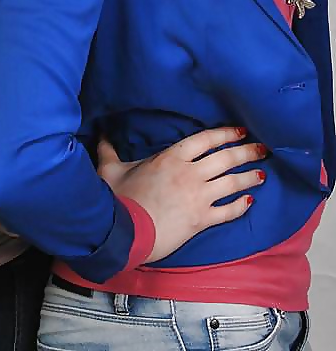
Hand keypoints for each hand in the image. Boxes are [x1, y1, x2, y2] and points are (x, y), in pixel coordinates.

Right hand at [98, 126, 266, 262]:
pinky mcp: (201, 220)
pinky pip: (228, 212)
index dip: (225, 134)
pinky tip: (250, 202)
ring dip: (249, 177)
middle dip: (246, 151)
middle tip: (262, 147)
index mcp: (170, 157)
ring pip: (232, 183)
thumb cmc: (118, 198)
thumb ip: (109, 149)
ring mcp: (198, 197)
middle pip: (225, 159)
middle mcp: (189, 174)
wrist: (125, 232)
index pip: (205, 140)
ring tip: (262, 172)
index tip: (239, 130)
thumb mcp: (110, 169)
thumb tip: (101, 134)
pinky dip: (241, 206)